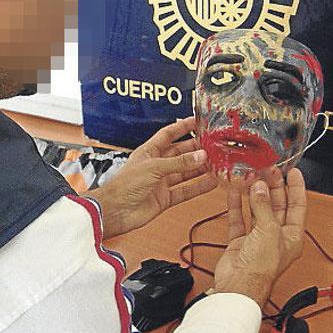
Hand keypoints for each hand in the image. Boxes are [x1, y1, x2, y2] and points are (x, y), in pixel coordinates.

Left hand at [85, 118, 216, 237]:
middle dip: (196, 149)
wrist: (115, 211)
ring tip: (217, 162)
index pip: (168, 134)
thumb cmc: (124, 186)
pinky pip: (185, 190)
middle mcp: (156, 166)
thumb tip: (200, 156)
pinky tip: (210, 182)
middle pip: (180, 153)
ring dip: (200, 168)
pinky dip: (198, 187)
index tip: (198, 121)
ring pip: (185, 172)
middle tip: (213, 145)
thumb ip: (179, 163)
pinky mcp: (164, 198)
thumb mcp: (153, 167)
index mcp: (149, 152)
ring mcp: (161, 182)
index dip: (183, 127)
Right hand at [212, 169, 306, 306]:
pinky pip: (239, 219)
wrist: (239, 284)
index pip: (298, 206)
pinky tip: (235, 192)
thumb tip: (260, 188)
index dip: (296, 188)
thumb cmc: (262, 267)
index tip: (293, 171)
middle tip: (268, 171)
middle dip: (273, 187)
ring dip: (254, 194)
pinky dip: (237, 206)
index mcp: (293, 236)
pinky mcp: (240, 241)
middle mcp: (276, 236)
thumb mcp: (268, 231)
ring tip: (251, 177)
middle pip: (277, 206)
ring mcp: (257, 238)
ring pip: (257, 210)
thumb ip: (263, 207)